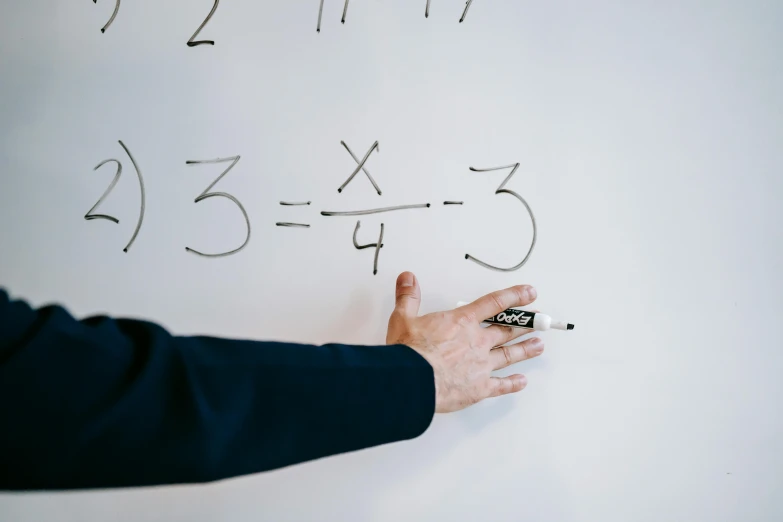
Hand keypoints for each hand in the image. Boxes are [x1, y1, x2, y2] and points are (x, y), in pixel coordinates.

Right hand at [386, 271, 543, 412]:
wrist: (412, 382)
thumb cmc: (409, 352)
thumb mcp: (403, 318)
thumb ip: (408, 297)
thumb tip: (407, 278)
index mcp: (462, 322)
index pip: (493, 304)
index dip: (514, 296)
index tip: (530, 293)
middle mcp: (477, 342)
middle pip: (507, 330)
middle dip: (525, 324)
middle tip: (540, 320)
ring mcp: (481, 366)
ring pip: (509, 355)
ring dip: (525, 349)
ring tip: (539, 345)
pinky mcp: (479, 388)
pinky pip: (501, 385)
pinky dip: (513, 384)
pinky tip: (522, 381)